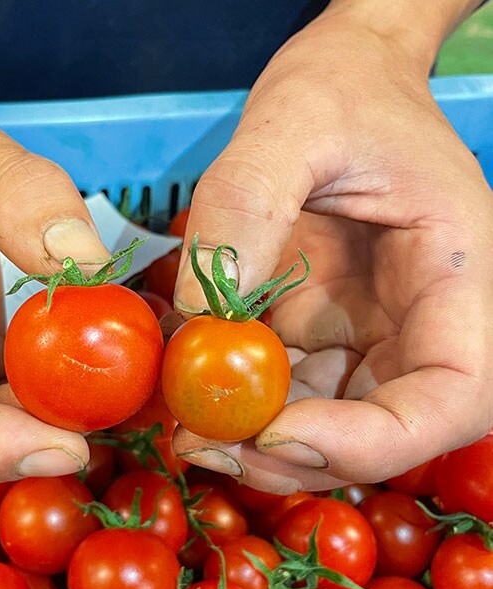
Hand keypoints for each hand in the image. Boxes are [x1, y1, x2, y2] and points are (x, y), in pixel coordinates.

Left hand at [172, 10, 492, 492]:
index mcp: (454, 276)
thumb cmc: (343, 88)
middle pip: (383, 432)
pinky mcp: (320, 333)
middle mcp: (419, 322)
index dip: (371, 440)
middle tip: (204, 445)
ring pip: (324, 422)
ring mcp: (367, 334)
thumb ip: (248, 200)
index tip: (277, 431)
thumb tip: (203, 309)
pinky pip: (282, 389)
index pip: (451, 397)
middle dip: (295, 456)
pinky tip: (184, 390)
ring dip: (255, 441)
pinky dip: (236, 404)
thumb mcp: (295, 118)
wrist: (340, 84)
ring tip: (183, 428)